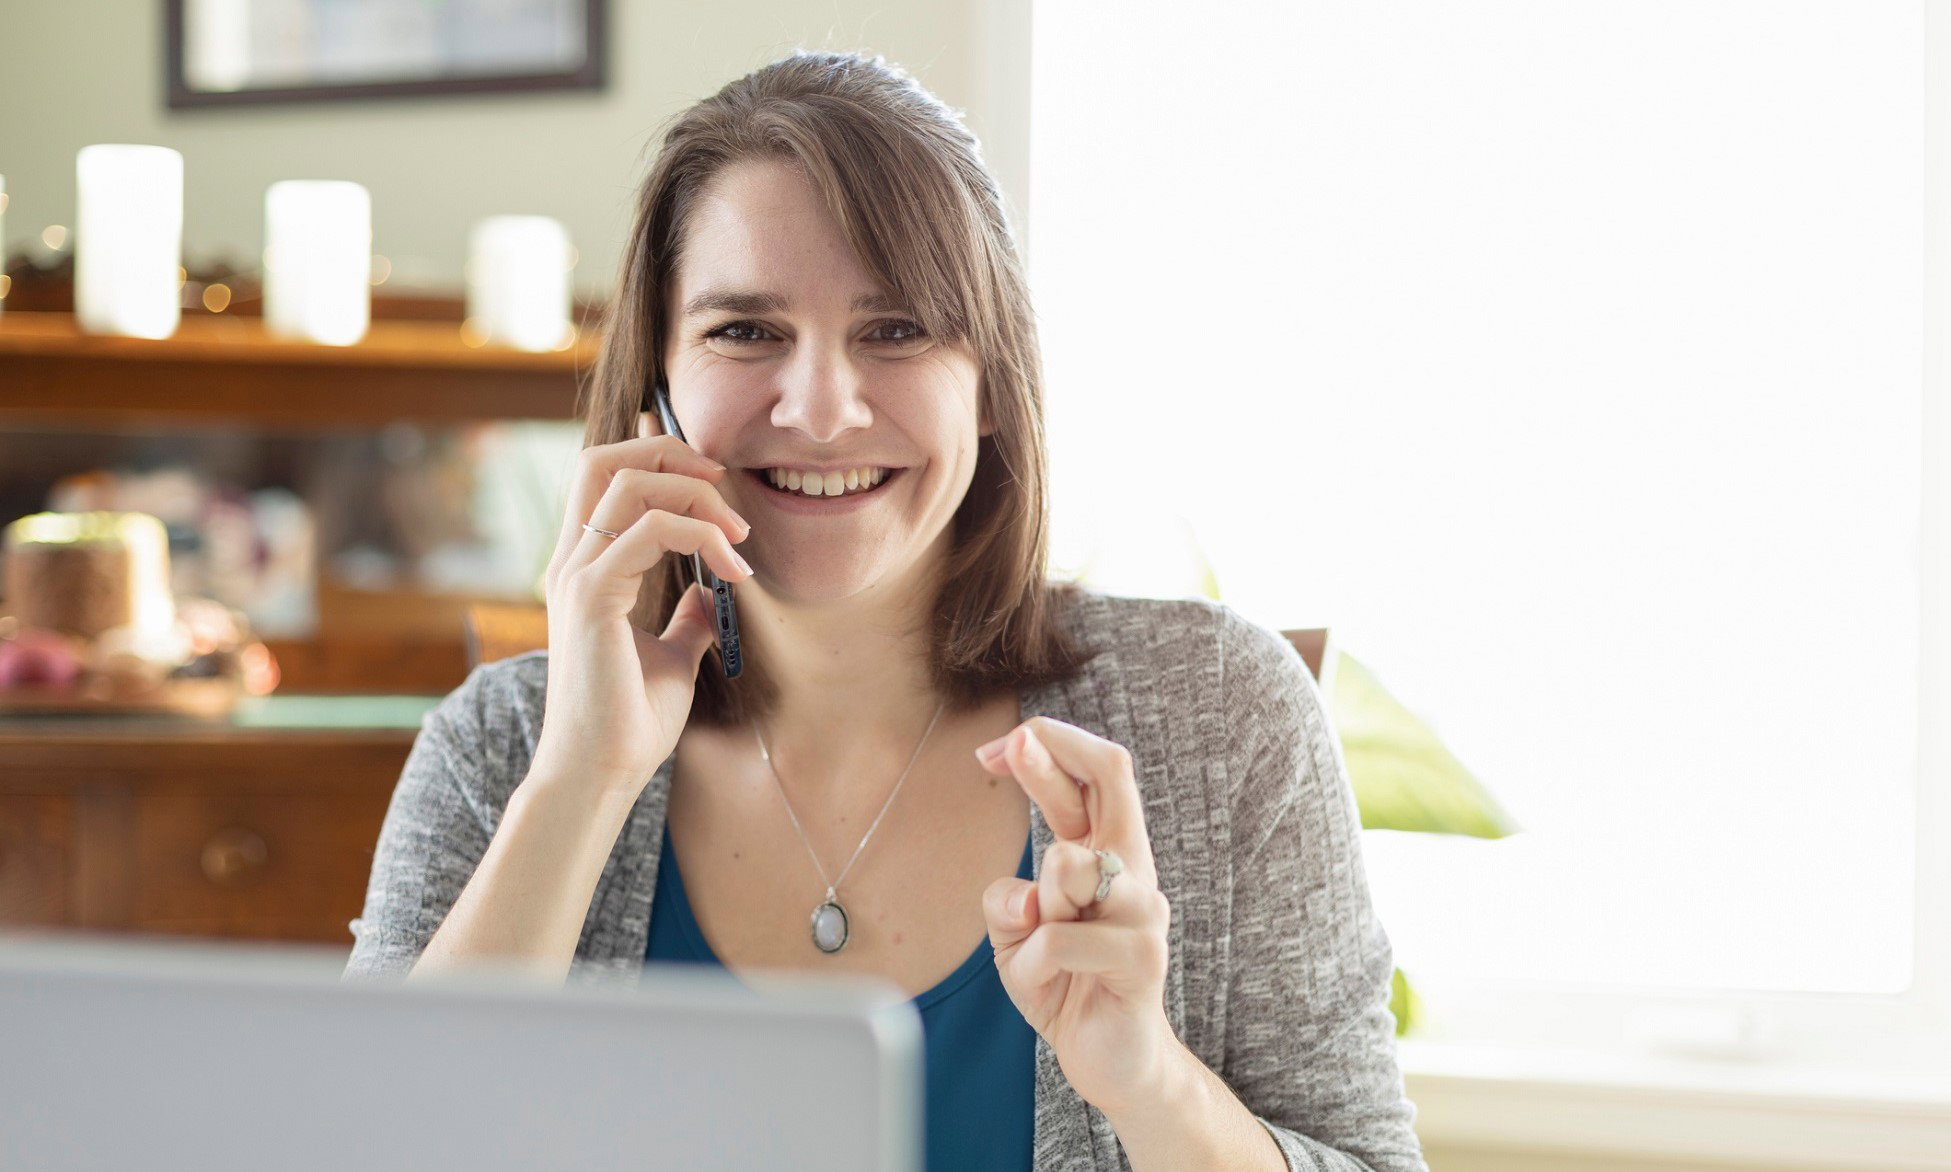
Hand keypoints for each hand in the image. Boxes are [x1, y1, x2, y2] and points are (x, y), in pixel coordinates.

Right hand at [529, 432, 753, 794]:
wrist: (601, 772)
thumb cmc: (629, 721)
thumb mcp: (672, 656)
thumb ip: (686, 619)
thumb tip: (711, 593)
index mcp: (585, 568)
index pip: (605, 475)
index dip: (656, 454)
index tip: (715, 479)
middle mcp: (573, 562)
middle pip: (604, 458)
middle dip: (669, 450)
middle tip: (724, 480)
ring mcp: (577, 576)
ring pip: (628, 483)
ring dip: (697, 494)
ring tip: (740, 535)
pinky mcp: (592, 597)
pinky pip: (649, 531)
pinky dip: (701, 535)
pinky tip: (735, 571)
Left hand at [975, 717, 1178, 1117]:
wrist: (1112, 1061)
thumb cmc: (1064, 984)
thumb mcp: (1016, 935)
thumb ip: (1007, 901)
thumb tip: (1021, 898)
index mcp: (1105, 851)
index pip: (1096, 773)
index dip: (1051, 745)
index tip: (1000, 748)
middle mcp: (1132, 867)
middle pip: (1110, 777)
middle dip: (1050, 755)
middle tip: (1008, 747)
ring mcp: (1144, 908)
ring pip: (1068, 863)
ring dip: (1034, 906)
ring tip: (1040, 949)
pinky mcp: (1143, 955)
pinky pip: (1059, 939)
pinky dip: (1030, 964)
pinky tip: (1044, 985)